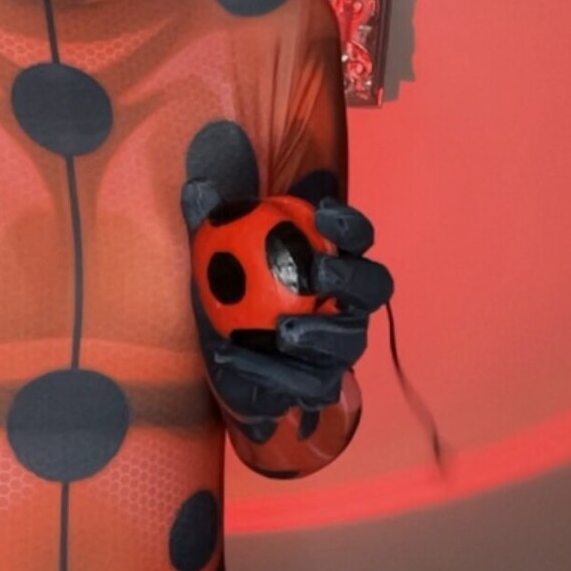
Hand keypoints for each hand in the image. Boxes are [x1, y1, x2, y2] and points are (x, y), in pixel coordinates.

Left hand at [181, 182, 393, 438]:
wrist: (224, 354)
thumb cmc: (232, 290)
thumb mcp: (214, 254)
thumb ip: (210, 222)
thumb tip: (197, 187)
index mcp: (336, 262)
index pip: (357, 238)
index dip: (349, 224)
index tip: (321, 211)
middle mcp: (349, 304)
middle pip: (373, 287)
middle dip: (353, 278)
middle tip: (320, 272)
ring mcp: (340, 347)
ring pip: (349, 342)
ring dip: (320, 334)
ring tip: (284, 330)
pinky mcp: (319, 383)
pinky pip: (306, 382)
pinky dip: (270, 370)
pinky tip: (235, 356)